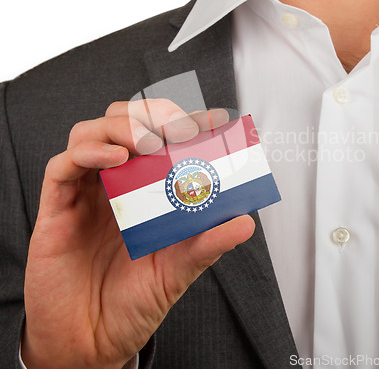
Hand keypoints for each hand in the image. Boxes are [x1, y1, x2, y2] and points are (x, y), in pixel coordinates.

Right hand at [22, 100, 254, 368]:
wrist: (92, 341)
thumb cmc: (133, 301)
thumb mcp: (179, 269)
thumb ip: (208, 243)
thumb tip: (245, 222)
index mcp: (145, 191)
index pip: (163, 140)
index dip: (188, 122)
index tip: (215, 119)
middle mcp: (115, 184)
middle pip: (124, 123)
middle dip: (152, 115)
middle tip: (179, 127)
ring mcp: (85, 192)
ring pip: (91, 132)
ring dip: (121, 126)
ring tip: (148, 142)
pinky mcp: (57, 208)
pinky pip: (63, 166)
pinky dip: (88, 152)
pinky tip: (115, 158)